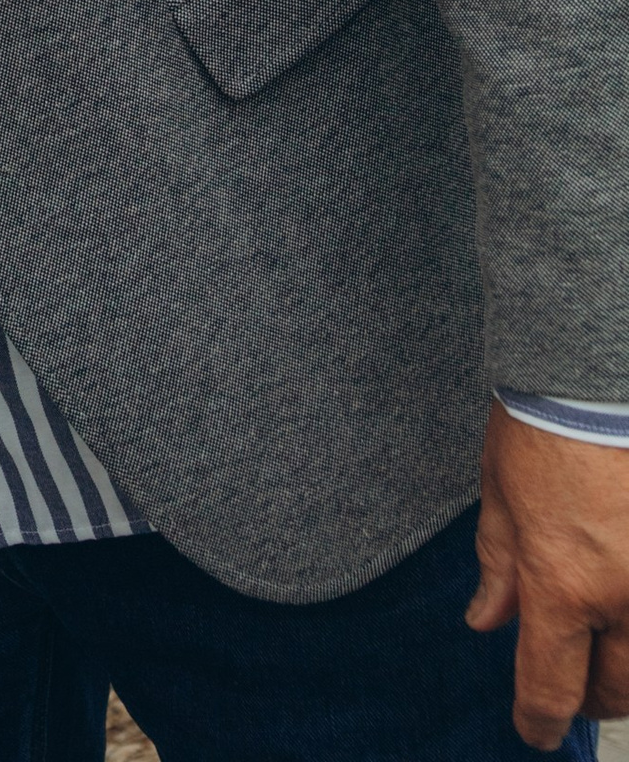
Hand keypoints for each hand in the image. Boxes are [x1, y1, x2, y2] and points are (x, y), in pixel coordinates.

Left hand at [469, 403, 628, 744]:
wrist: (592, 376)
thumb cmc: (541, 425)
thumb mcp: (500, 497)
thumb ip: (499, 567)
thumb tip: (487, 621)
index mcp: (562, 583)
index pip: (550, 686)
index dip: (538, 720)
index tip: (533, 730)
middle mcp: (622, 596)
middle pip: (614, 689)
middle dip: (588, 699)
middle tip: (570, 688)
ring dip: (627, 670)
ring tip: (605, 654)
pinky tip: (625, 612)